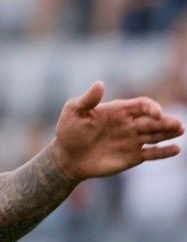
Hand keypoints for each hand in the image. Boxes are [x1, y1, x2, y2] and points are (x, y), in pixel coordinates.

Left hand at [47, 81, 182, 179]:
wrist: (66, 157)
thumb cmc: (69, 131)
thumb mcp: (74, 112)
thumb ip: (88, 100)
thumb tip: (99, 84)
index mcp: (120, 110)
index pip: (142, 105)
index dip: (151, 108)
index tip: (156, 114)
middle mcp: (130, 124)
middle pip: (153, 121)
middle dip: (166, 122)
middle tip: (178, 124)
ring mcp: (133, 140)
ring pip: (156, 135)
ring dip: (169, 133)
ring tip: (180, 130)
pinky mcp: (133, 156)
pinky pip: (151, 153)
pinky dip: (163, 152)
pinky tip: (176, 149)